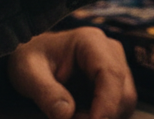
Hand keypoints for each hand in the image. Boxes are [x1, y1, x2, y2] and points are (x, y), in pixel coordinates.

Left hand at [7, 28, 135, 118]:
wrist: (34, 57)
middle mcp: (110, 51)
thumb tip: (66, 115)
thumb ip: (46, 93)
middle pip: (123, 91)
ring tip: (71, 117)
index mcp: (90, 42)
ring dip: (101, 117)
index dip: (107, 104)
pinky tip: (78, 116)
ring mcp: (115, 67)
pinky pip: (117, 107)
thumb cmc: (30, 59)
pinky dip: (100, 117)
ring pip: (124, 103)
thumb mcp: (29, 74)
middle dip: (102, 115)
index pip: (111, 74)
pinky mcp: (114, 83)